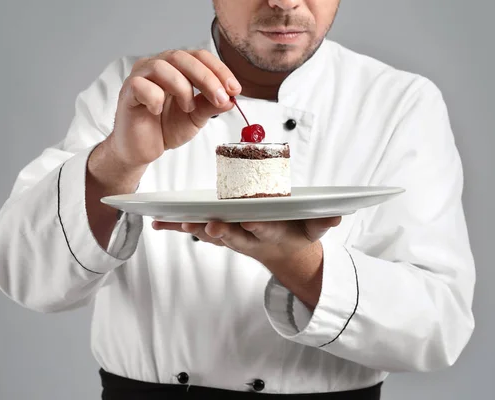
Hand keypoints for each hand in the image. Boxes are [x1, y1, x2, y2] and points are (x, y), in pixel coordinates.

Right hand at [107, 49, 241, 169]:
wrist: (142, 150)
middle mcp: (157, 66)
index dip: (219, 69)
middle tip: (221, 97)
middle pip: (182, 58)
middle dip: (207, 77)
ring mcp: (140, 76)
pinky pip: (141, 85)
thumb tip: (231, 98)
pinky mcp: (128, 92)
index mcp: (176, 68)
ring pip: (162, 67)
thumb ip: (211, 106)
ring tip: (188, 108)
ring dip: (182, 87)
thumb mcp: (196, 117)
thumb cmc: (165, 128)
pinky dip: (155, 98)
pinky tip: (158, 111)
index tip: (235, 89)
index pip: (199, 57)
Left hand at [152, 217, 342, 308]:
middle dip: (218, 230)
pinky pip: (198, 230)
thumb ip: (323, 222)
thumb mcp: (314, 230)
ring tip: (173, 222)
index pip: (260, 230)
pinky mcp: (220, 234)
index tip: (239, 221)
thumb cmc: (297, 233)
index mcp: (270, 233)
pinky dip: (178, 227)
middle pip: (231, 235)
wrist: (284, 254)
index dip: (250, 227)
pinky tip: (157, 223)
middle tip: (207, 224)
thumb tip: (337, 215)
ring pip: (210, 233)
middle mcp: (248, 237)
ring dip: (192, 229)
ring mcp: (232, 237)